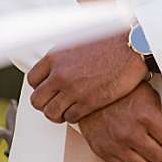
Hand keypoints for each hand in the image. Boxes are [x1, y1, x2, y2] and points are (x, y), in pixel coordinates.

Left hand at [27, 33, 146, 125]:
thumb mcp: (75, 44)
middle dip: (45, 105)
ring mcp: (72, 89)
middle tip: (56, 104)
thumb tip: (55, 68)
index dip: (40, 88)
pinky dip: (74, 117)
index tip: (48, 91)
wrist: (129, 47)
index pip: (32, 80)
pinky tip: (82, 111)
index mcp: (54, 58)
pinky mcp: (88, 102)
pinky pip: (71, 118)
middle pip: (37, 100)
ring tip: (67, 111)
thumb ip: (62, 58)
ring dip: (58, 114)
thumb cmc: (107, 43)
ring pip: (51, 113)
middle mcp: (59, 74)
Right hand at [75, 81, 161, 161]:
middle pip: (161, 158)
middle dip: (160, 148)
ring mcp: (115, 143)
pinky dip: (127, 159)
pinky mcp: (102, 150)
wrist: (86, 89)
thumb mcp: (145, 92)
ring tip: (139, 144)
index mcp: (145, 114)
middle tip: (154, 139)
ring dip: (144, 157)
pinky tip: (125, 145)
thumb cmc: (117, 90)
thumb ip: (160, 112)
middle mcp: (130, 132)